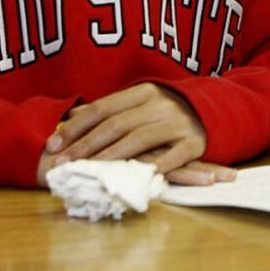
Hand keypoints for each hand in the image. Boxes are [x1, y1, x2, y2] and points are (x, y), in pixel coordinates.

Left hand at [36, 83, 217, 185]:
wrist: (217, 109)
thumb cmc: (169, 112)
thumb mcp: (141, 104)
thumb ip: (110, 111)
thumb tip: (69, 117)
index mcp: (143, 91)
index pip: (102, 108)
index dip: (75, 127)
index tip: (52, 145)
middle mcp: (160, 103)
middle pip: (116, 125)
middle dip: (85, 145)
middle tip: (62, 164)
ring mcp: (178, 121)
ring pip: (139, 139)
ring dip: (111, 158)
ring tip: (89, 173)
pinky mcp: (195, 141)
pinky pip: (175, 154)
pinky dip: (158, 166)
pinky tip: (138, 178)